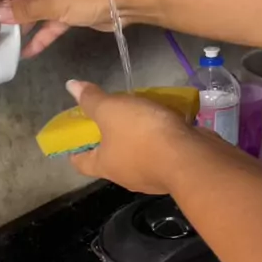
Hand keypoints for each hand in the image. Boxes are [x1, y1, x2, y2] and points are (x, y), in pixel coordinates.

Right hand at [0, 0, 122, 58]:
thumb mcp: (50, 3)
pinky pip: (49, 23)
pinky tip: (27, 52)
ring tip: (2, 47)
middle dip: (4, 16)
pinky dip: (40, 36)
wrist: (125, 0)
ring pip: (33, 13)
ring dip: (21, 29)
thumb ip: (21, 11)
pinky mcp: (70, 11)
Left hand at [65, 80, 194, 194]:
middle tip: (113, 111)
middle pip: (110, 155)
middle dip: (109, 135)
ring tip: (142, 110)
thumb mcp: (111, 109)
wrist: (191, 156)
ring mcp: (151, 174)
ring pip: (138, 152)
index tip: (78, 130)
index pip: (79, 162)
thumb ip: (92, 99)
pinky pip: (162, 150)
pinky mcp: (174, 168)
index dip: (75, 147)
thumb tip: (70, 86)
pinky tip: (166, 118)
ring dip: (138, 134)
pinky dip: (161, 136)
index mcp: (105, 166)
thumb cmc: (142, 134)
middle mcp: (125, 175)